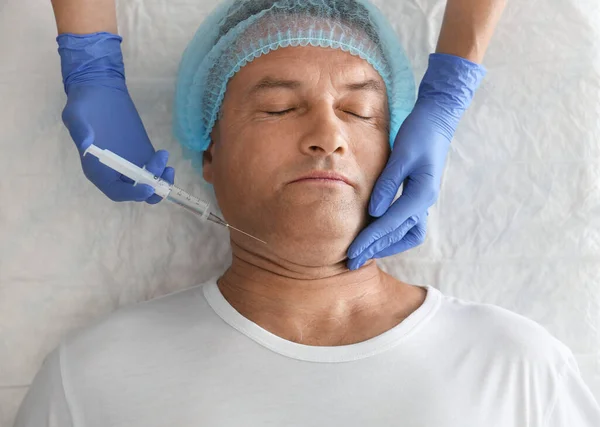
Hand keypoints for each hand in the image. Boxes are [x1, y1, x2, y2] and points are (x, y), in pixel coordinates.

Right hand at [58, 32, 173, 202]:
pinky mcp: (141, 152)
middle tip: (163, 171)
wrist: (99, 88)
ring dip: (160, 181)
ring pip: (147, 183)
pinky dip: (161, 169)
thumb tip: (86, 146)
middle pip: (135, 191)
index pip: (116, 191)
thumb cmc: (83, 103)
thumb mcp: (75, 113)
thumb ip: (80, 130)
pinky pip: (153, 169)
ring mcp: (130, 162)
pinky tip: (165, 157)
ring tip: (169, 167)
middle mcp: (114, 171)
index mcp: (97, 169)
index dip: (132, 194)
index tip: (147, 187)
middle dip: (152, 188)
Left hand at [347, 53, 485, 269]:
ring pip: (406, 233)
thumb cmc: (418, 134)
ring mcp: (423, 199)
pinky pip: (407, 222)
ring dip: (386, 245)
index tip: (352, 254)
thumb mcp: (400, 156)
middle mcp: (424, 201)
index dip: (369, 240)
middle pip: (397, 234)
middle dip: (374, 249)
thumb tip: (373, 212)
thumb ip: (387, 184)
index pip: (390, 224)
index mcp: (420, 194)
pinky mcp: (418, 194)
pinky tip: (378, 232)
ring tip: (366, 251)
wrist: (437, 119)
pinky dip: (393, 232)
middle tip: (352, 262)